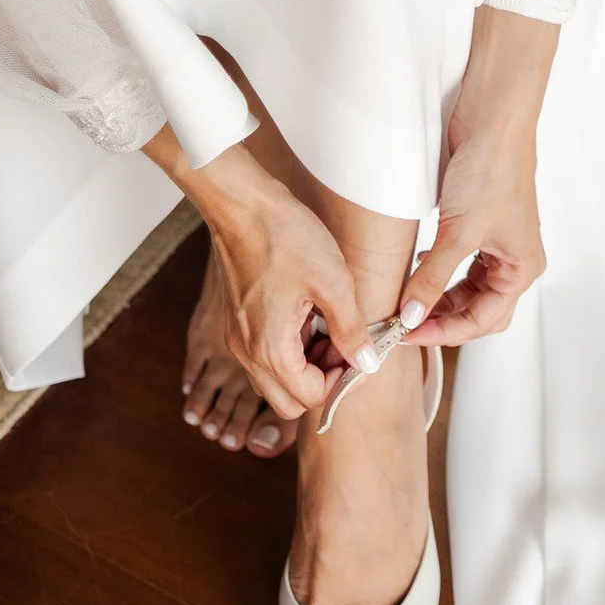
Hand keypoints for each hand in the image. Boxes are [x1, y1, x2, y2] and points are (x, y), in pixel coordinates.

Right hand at [146, 133, 367, 417]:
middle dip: (321, 383)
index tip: (358, 354)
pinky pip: (265, 357)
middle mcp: (247, 352)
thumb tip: (366, 363)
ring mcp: (239, 339)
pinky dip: (289, 352)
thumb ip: (351, 331)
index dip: (340, 382)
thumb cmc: (285, 237)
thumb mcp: (333, 283)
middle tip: (343, 347)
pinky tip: (308, 317)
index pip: (310, 399)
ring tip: (328, 329)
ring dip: (305, 369)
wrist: (243, 204)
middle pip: (288, 401)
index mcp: (270, 349)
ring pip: (275, 382)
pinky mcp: (238, 324)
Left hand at [398, 117, 544, 346]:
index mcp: (522, 268)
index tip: (408, 332)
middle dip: (443, 319)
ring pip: (468, 290)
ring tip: (407, 303)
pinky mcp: (479, 226)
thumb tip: (411, 316)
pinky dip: (440, 274)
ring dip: (439, 299)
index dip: (445, 330)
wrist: (491, 120)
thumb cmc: (492, 169)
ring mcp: (497, 243)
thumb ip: (432, 279)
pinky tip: (419, 270)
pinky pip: (461, 265)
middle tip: (405, 324)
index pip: (484, 320)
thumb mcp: (457, 233)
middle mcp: (514, 260)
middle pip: (479, 310)